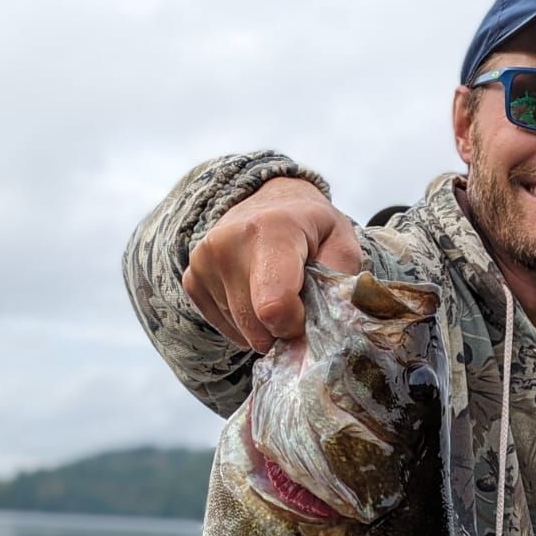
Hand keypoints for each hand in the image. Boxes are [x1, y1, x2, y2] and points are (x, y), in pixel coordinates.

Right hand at [183, 177, 362, 351]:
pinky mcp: (192, 278)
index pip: (274, 307)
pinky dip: (245, 324)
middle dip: (282, 329)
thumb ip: (341, 287)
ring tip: (274, 290)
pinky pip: (224, 328)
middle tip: (296, 302)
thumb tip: (328, 331)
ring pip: (241, 332)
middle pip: (257, 328)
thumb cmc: (313, 229)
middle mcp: (227, 243)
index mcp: (270, 231)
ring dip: (264, 325)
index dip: (296, 325)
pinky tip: (254, 294)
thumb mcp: (343, 245)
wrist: (272, 203)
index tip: (306, 310)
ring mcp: (204, 261)